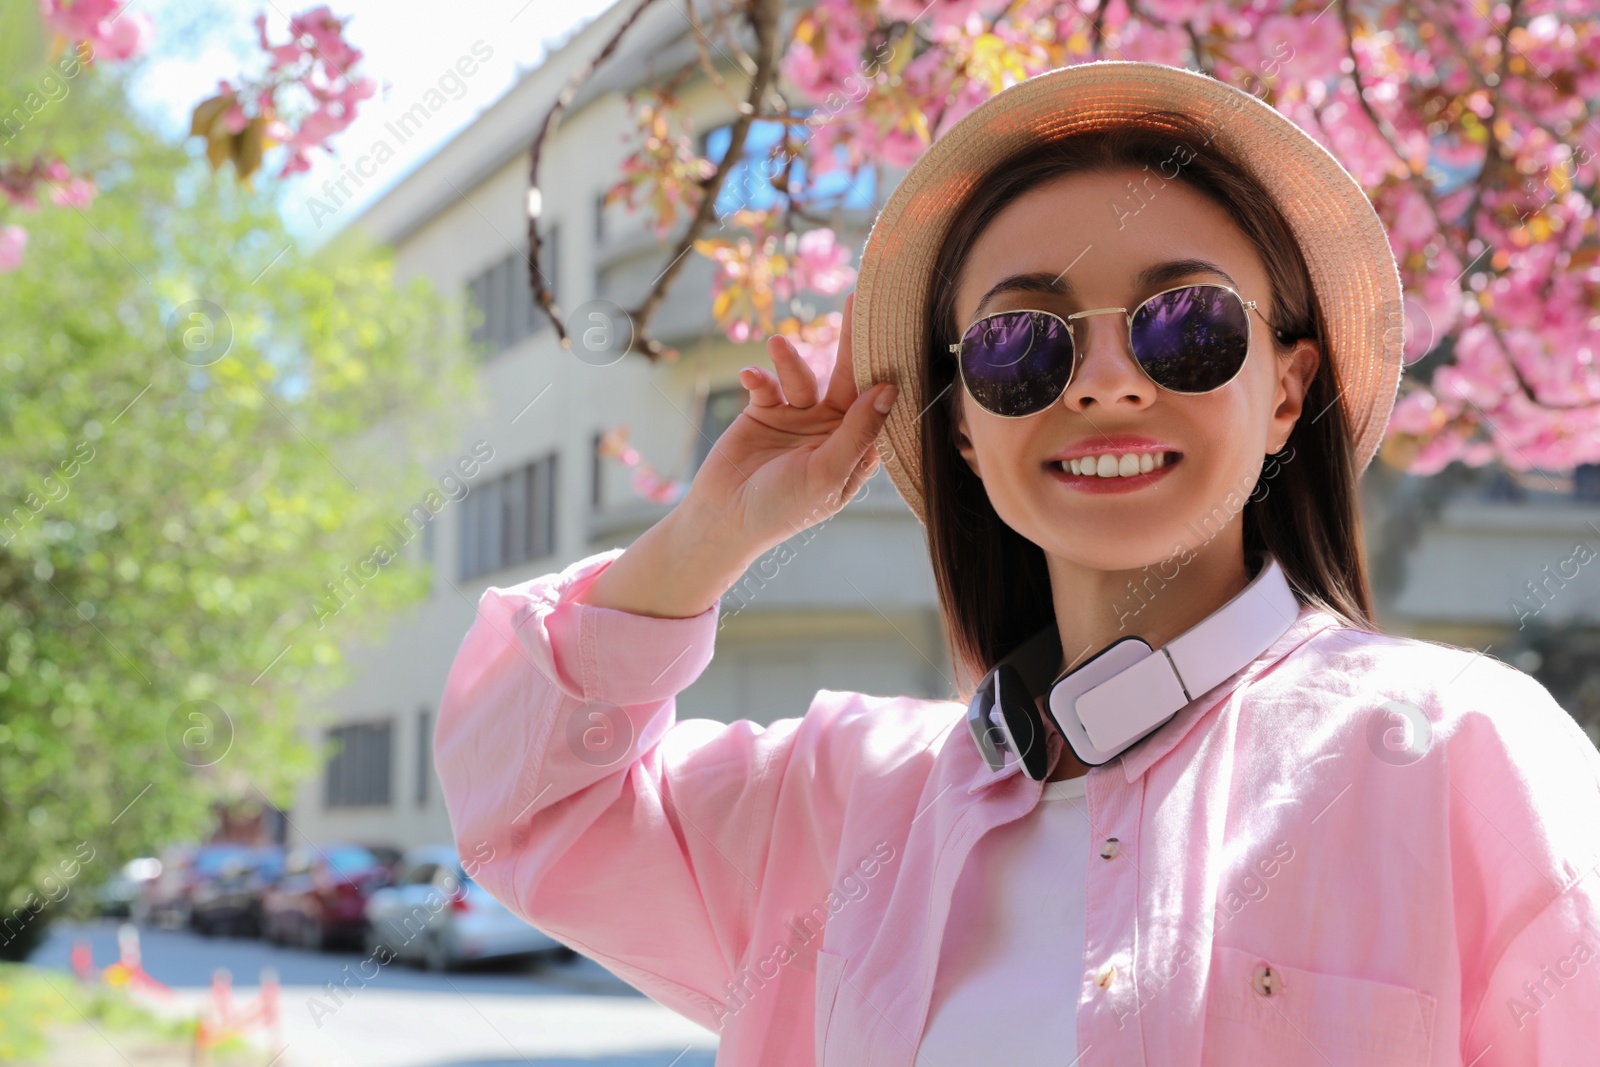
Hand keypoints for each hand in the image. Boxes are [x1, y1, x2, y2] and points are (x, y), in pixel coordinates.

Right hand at [676, 291, 898, 556]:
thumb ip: (858, 431)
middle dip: (850, 345)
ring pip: (803, 378)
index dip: (887, 372)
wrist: (723, 519)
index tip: (898, 335)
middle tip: (855, 304)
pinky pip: (767, 384)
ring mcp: (797, 419)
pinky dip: (760, 376)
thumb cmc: (782, 508)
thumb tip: (888, 390)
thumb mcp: (826, 472)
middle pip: (847, 380)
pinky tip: (751, 376)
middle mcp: (831, 430)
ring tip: (779, 344)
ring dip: (791, 361)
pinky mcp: (764, 412)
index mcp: (855, 449)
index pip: (878, 404)